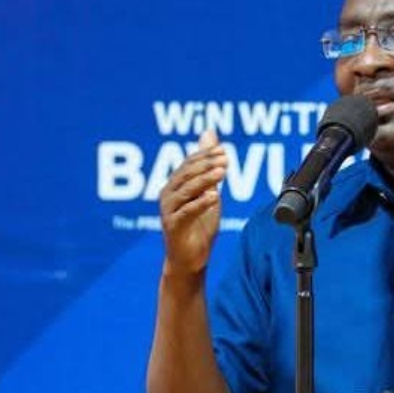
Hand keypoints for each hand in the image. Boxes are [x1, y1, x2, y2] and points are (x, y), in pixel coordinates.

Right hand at [159, 129, 227, 281]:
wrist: (191, 259)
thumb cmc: (199, 225)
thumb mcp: (209, 191)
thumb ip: (208, 166)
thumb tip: (210, 134)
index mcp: (175, 184)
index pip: (188, 163)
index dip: (205, 155)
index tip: (224, 150)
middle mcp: (168, 194)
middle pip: (186, 174)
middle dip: (206, 164)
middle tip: (225, 159)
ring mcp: (168, 210)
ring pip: (186, 190)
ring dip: (205, 180)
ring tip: (222, 172)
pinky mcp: (173, 226)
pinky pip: (187, 212)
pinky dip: (200, 204)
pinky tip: (215, 197)